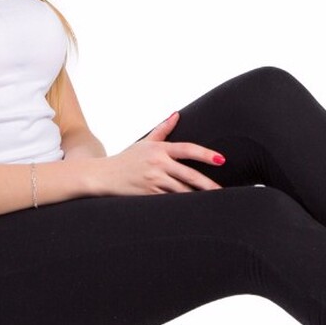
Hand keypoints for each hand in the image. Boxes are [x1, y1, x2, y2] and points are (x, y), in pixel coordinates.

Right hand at [96, 112, 224, 195]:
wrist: (103, 175)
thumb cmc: (126, 159)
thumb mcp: (144, 142)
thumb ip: (163, 129)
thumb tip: (177, 114)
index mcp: (159, 149)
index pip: (187, 149)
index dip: (206, 155)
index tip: (220, 160)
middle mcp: (158, 164)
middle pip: (189, 175)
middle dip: (207, 185)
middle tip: (222, 191)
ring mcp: (153, 181)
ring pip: (181, 191)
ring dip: (196, 198)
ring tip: (211, 203)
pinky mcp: (148, 195)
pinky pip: (169, 201)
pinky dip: (181, 205)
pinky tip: (192, 210)